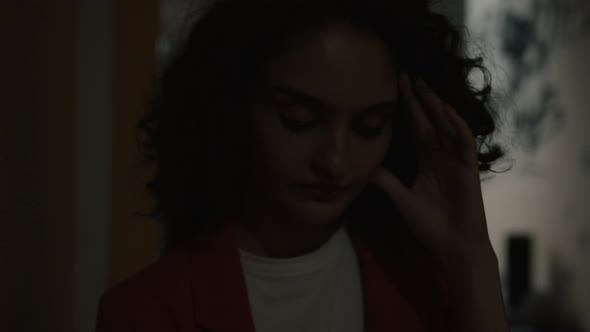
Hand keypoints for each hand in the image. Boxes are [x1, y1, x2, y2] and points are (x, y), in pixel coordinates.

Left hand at [370, 73, 493, 265]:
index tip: (394, 89)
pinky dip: (457, 127)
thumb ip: (386, 181)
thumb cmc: (431, 225)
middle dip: (418, 100)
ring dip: (436, 106)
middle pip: (429, 122)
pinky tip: (447, 111)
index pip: (415, 128)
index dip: (406, 109)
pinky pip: (464, 144)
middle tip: (406, 75)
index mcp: (427, 161)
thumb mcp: (402, 198)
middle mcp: (441, 157)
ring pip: (446, 127)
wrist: (453, 247)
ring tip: (423, 85)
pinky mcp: (469, 170)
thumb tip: (365, 165)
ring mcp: (456, 162)